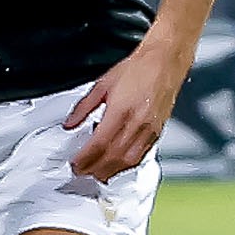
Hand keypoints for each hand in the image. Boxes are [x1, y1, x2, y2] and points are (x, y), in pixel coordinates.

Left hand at [64, 34, 190, 180]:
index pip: (99, 144)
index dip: (84, 159)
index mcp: (121, 110)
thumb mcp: (102, 84)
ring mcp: (149, 130)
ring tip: (96, 173)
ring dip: (110, 172)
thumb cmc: (138, 69)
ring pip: (128, 161)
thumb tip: (70, 123)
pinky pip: (141, 156)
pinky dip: (126, 165)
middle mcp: (137, 123)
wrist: (165, 62)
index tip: (74, 163)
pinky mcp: (157, 132)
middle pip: (112, 157)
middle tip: (81, 171)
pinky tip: (117, 165)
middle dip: (94, 169)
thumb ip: (83, 107)